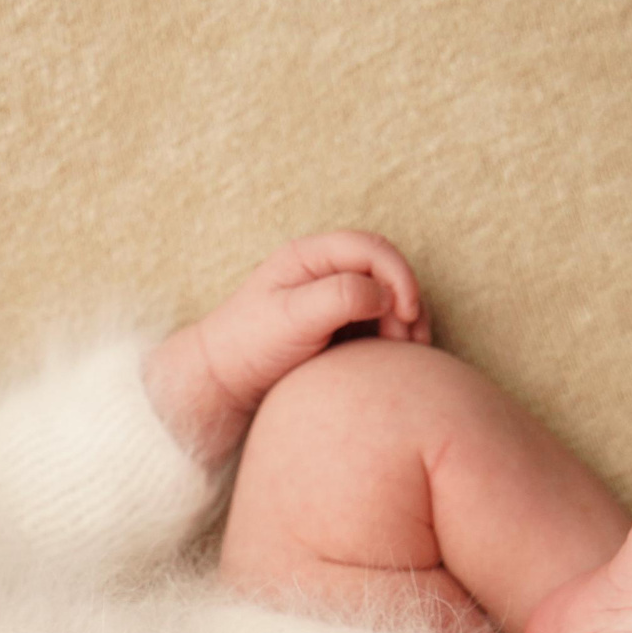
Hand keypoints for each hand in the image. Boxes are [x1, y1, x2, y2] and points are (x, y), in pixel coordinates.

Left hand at [146, 232, 431, 465]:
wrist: (222, 383)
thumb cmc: (249, 345)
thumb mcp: (291, 318)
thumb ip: (338, 297)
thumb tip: (382, 293)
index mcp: (309, 256)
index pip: (371, 249)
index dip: (398, 275)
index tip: (406, 312)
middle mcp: (324, 272)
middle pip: (386, 274)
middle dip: (407, 304)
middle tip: (409, 344)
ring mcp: (333, 300)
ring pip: (387, 301)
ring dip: (405, 325)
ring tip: (407, 357)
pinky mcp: (338, 328)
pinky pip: (378, 326)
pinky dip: (393, 340)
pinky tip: (394, 363)